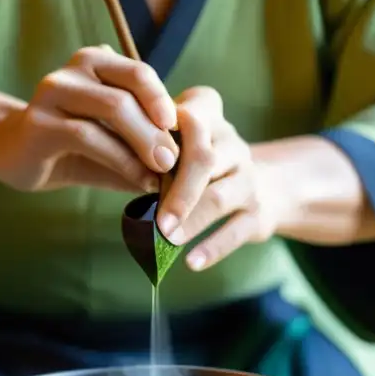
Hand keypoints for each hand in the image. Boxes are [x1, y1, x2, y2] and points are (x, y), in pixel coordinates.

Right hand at [0, 46, 178, 192]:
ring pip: (112, 109)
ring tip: (162, 172)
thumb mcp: (115, 149)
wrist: (15, 157)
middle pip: (128, 90)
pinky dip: (121, 160)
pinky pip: (88, 136)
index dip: (164, 102)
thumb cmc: (71, 152)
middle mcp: (73, 71)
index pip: (139, 73)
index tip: (184, 135)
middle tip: (176, 161)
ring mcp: (53, 93)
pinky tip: (139, 180)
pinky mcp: (39, 124)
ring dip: (143, 143)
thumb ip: (144, 154)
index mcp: (95, 64)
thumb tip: (185, 173)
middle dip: (158, 128)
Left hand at [155, 87, 281, 270]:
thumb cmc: (193, 161)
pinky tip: (192, 263)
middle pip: (204, 161)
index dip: (161, 141)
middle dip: (177, 192)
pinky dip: (212, 248)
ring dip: (191, 221)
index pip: (188, 120)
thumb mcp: (173, 139)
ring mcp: (248, 176)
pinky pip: (236, 231)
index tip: (139, 162)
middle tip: (154, 221)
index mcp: (206, 112)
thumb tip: (112, 165)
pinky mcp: (259, 212)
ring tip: (166, 239)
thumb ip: (147, 147)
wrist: (263, 184)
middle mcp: (231, 141)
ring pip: (219, 197)